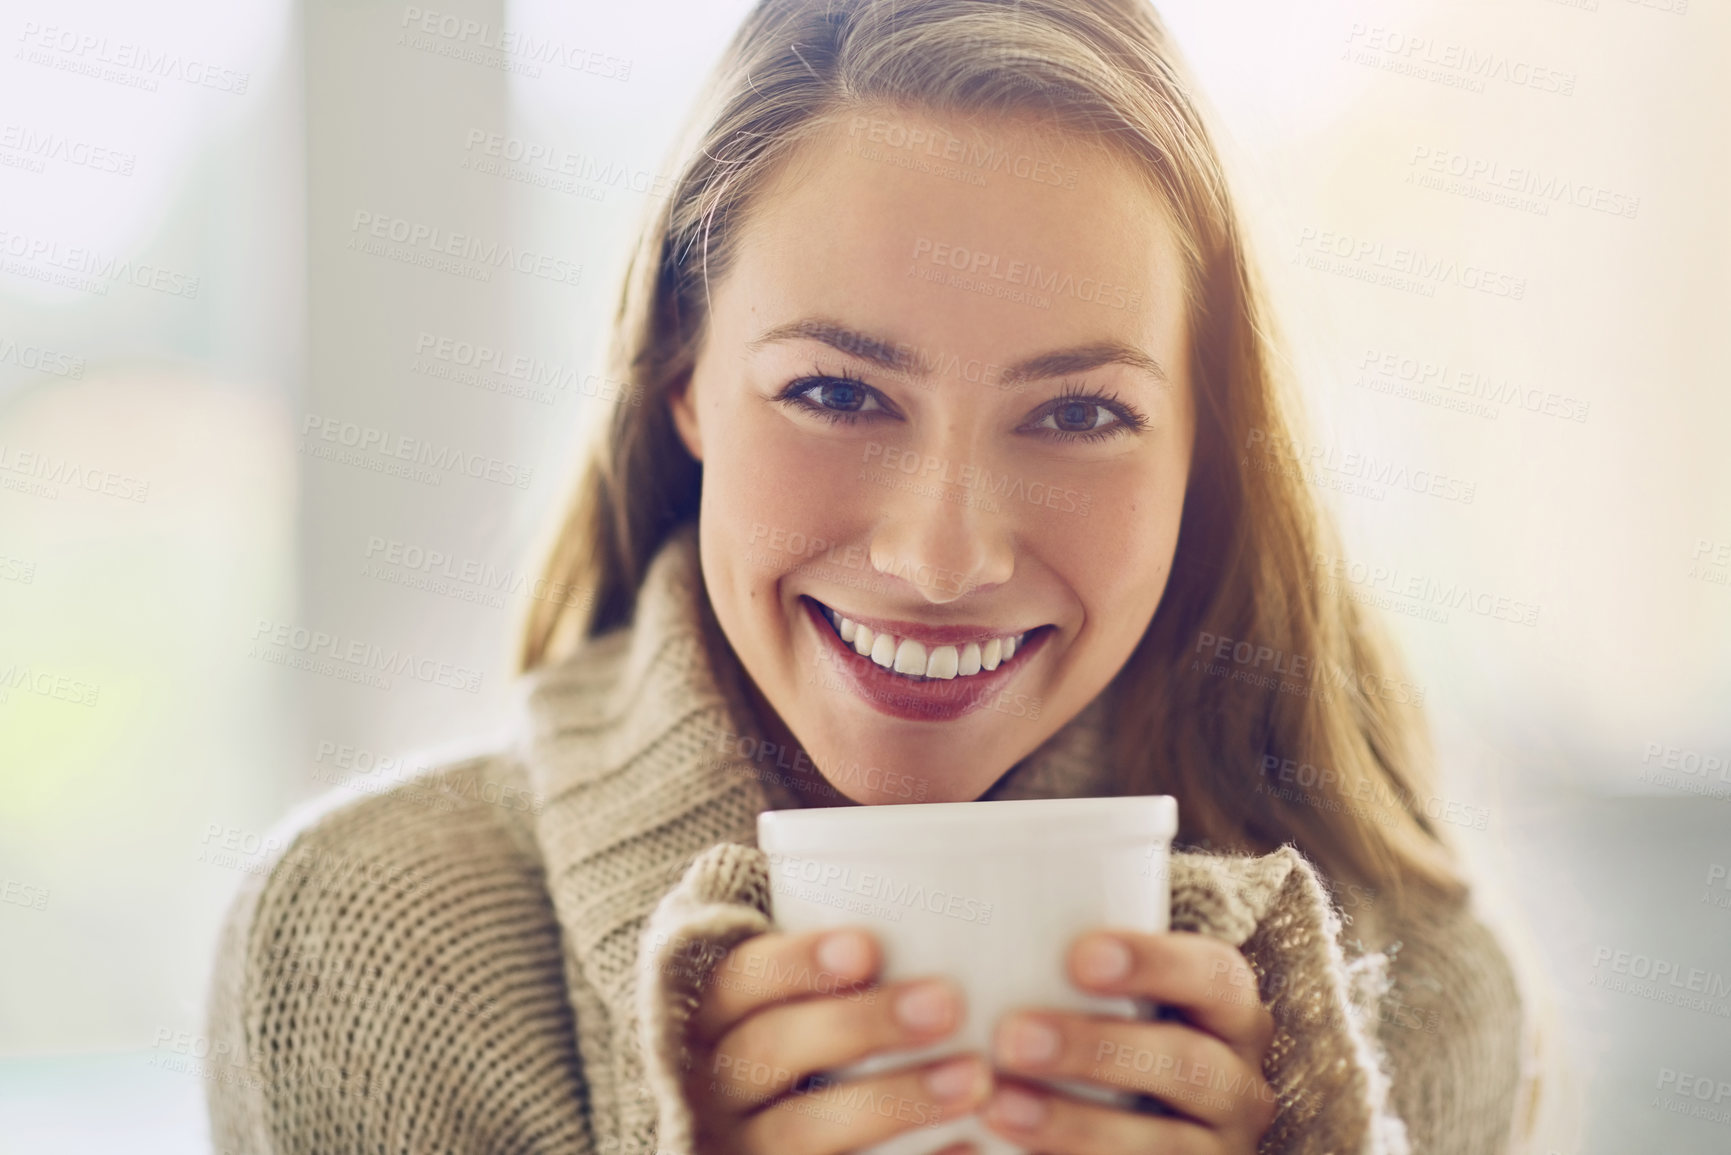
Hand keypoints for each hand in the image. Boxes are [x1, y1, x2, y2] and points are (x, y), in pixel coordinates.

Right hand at [685, 925, 992, 1154]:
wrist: (735, 1131)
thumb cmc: (795, 1025)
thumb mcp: (786, 980)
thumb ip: (840, 934)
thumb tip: (956, 854)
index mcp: (708, 1011)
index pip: (738, 979)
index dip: (796, 964)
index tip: (869, 947)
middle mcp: (711, 1081)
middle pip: (771, 1051)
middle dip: (859, 1026)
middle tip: (946, 1003)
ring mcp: (740, 1145)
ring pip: (801, 1133)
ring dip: (892, 1103)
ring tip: (974, 1077)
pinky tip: (970, 1148)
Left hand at [979, 930, 1276, 1153]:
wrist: (1130, 1112)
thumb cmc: (1096, 1025)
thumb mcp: (1104, 993)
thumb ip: (1062, 961)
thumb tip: (951, 903)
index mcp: (1227, 1010)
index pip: (1214, 976)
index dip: (1155, 964)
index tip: (1077, 956)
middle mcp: (1238, 1083)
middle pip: (1186, 1063)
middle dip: (1097, 1050)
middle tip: (1011, 1038)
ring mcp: (1217, 1149)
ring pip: (1163, 1145)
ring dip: (1076, 1125)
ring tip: (997, 1105)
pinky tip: (1005, 1151)